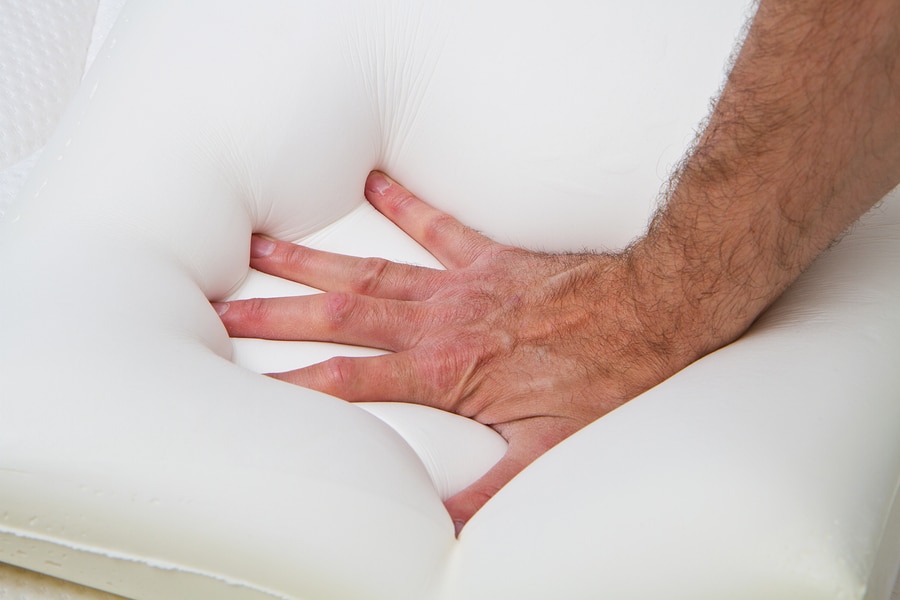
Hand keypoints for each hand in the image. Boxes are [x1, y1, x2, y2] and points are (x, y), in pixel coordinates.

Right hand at [215, 172, 692, 533]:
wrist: (655, 312)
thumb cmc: (602, 379)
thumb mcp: (544, 452)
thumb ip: (488, 492)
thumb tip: (442, 532)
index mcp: (444, 370)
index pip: (351, 381)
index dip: (296, 386)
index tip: (248, 386)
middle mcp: (439, 320)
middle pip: (341, 317)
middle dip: (278, 316)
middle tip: (224, 304)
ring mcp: (460, 283)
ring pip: (371, 270)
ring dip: (314, 262)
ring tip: (263, 246)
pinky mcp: (487, 258)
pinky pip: (438, 225)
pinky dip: (402, 205)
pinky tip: (371, 184)